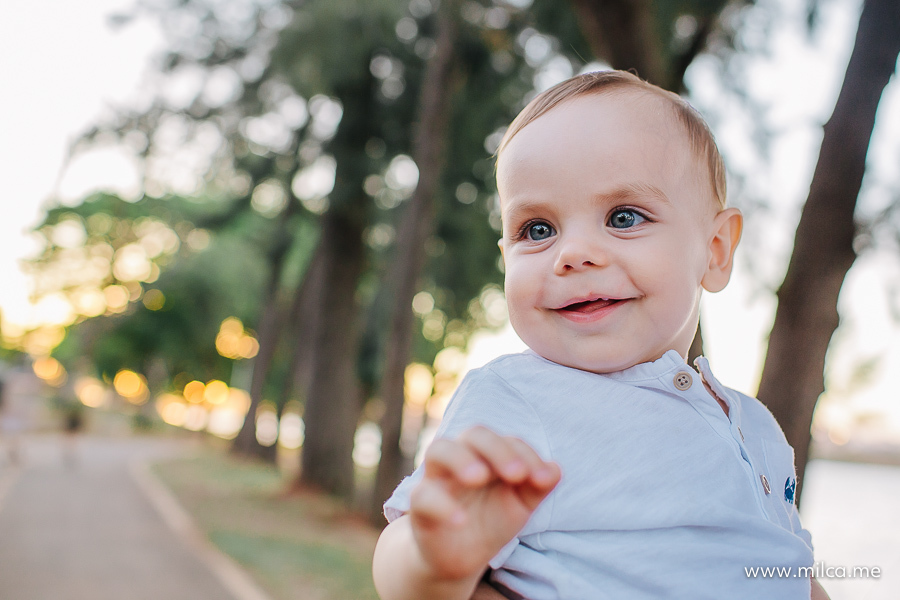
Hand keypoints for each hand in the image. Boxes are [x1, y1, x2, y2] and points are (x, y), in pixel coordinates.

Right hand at [409, 426, 560, 579]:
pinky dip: (442, 504)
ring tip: (479, 477)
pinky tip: (461, 520)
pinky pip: (423, 496)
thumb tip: (555, 470)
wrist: (459, 559)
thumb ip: (537, 487)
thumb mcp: (520, 505)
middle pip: (473, 434)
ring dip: (461, 459)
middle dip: (497, 449)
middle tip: (516, 474)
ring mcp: (438, 479)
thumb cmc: (490, 521)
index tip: (543, 479)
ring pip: (439, 449)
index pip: (506, 440)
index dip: (525, 454)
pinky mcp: (420, 507)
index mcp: (487, 455)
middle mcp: (461, 458)